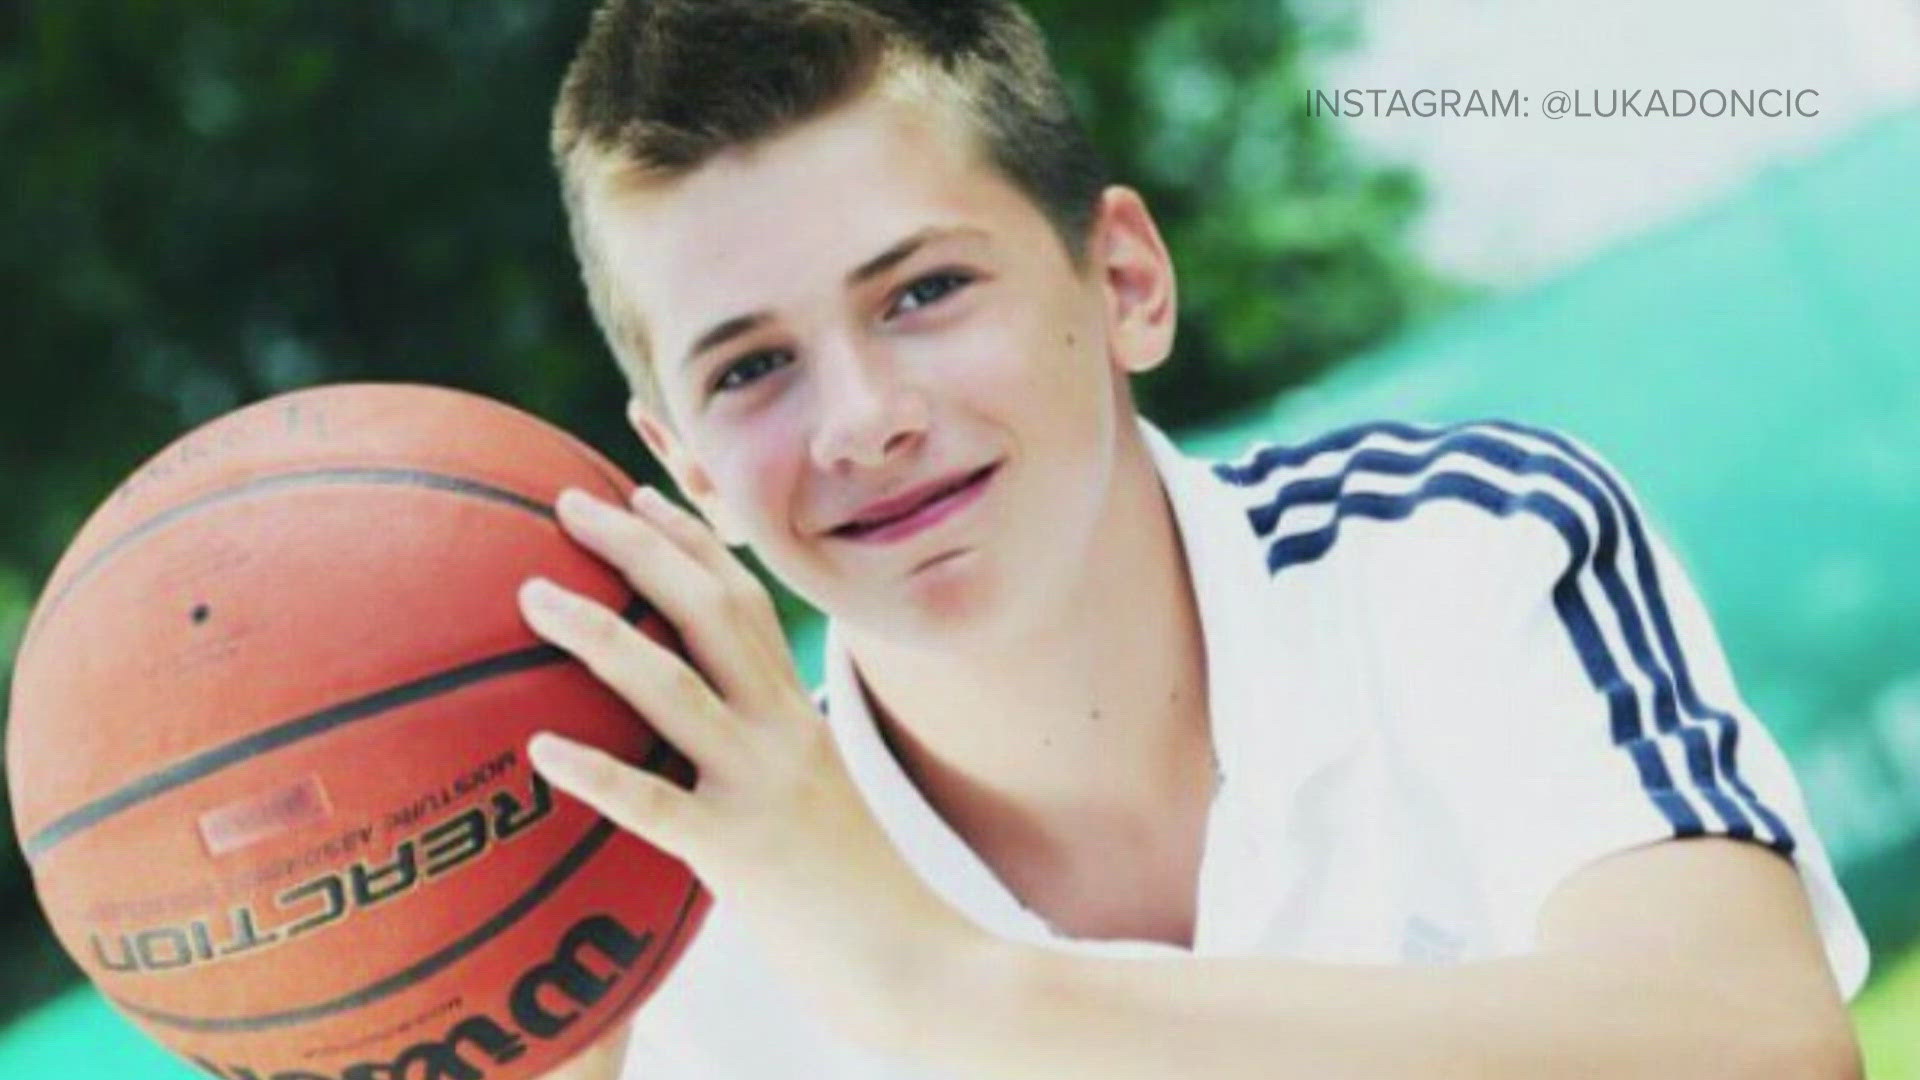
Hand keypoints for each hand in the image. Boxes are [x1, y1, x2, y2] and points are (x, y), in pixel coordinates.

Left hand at [516, 485, 980, 1049]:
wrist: (921, 964)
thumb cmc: (857, 892)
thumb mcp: (819, 798)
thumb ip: (771, 755)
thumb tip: (709, 741)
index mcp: (797, 714)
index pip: (744, 600)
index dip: (690, 539)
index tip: (636, 492)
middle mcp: (783, 730)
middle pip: (709, 610)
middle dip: (637, 547)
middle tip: (566, 501)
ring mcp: (762, 785)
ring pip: (672, 685)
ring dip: (597, 632)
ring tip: (530, 594)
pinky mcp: (740, 851)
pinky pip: (655, 804)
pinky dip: (597, 772)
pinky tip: (538, 751)